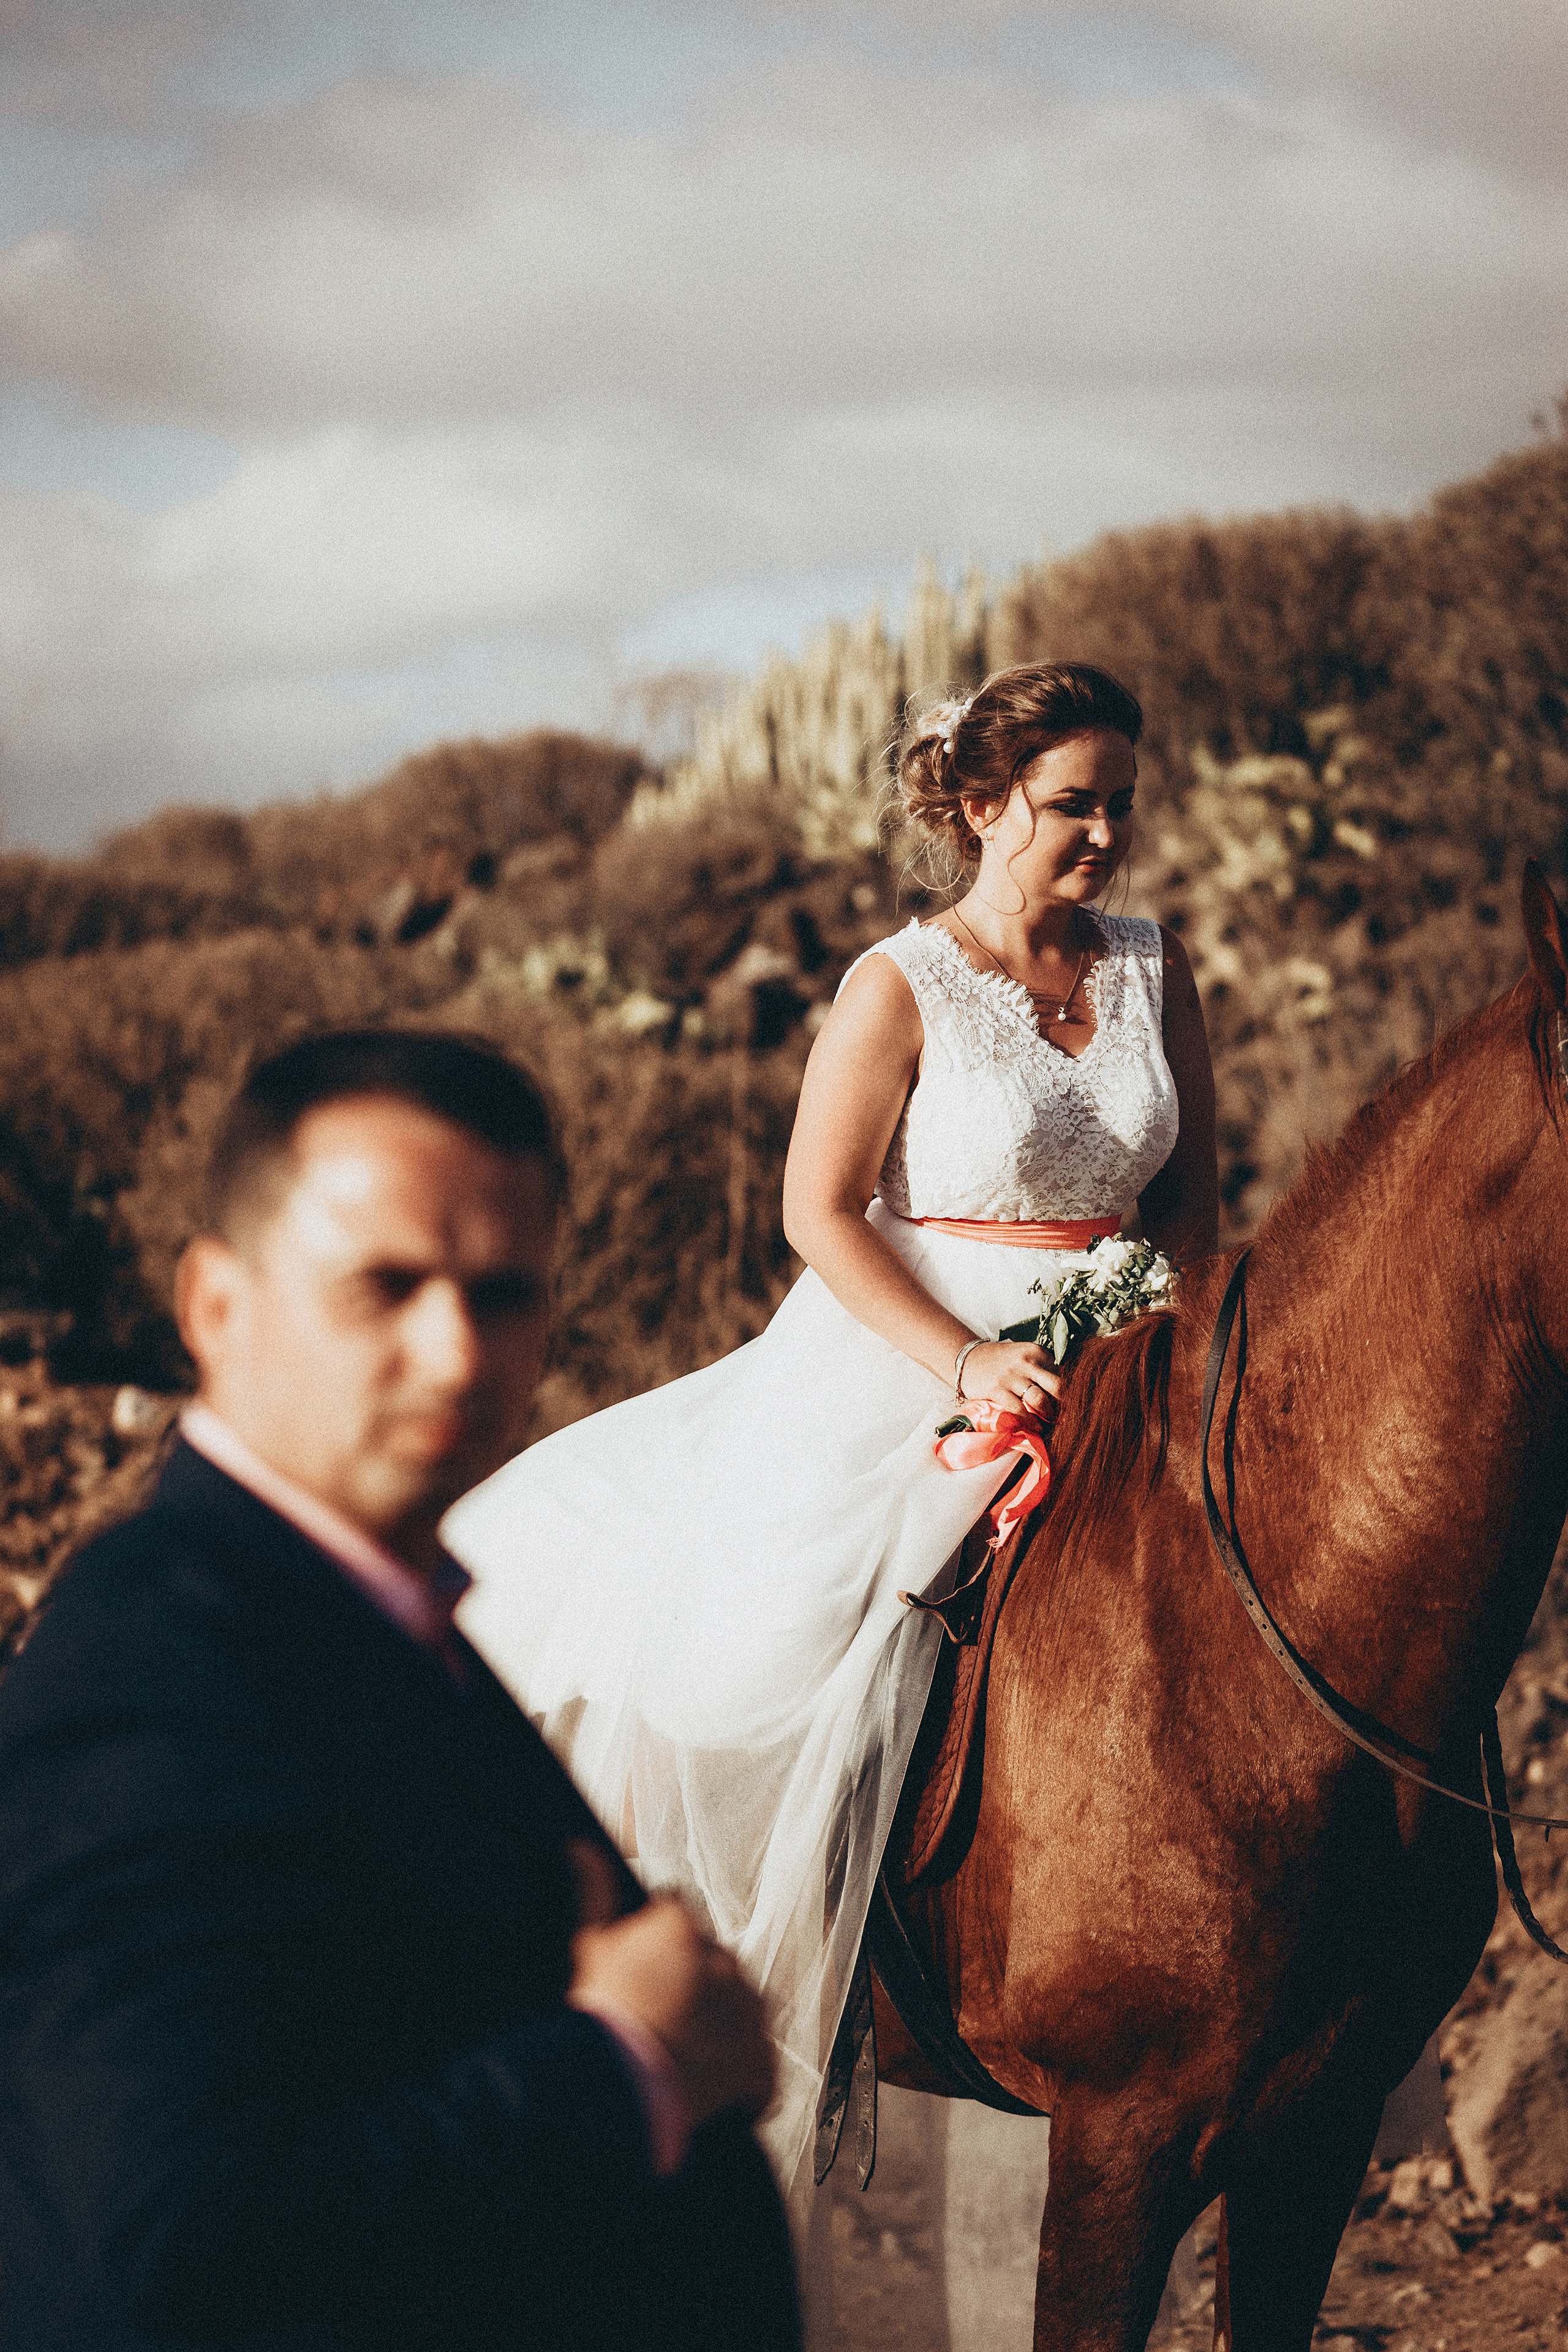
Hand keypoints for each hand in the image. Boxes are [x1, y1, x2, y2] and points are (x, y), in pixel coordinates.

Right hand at [570, 1883, 775, 2128]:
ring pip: (739, 2009)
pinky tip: (707, 2084)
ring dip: (719, 2025)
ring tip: (680, 2052)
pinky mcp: (761, 2064)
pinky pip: (757, 2066)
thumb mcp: (590, 1948)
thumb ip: (594, 1892)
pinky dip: (740, 2076)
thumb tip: (582, 1847)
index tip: (643, 1967)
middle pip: (712, 1962)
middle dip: (692, 1982)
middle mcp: (726, 1963)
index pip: (676, 1916)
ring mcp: (749, 2015)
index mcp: (684, 1929)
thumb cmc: (603, 2015)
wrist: (619, 2088)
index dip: (657, 1942)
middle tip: (659, 2014)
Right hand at [957, 1339, 1062, 1420]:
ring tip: (1049, 1421)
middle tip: (1066, 1415)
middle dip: (1065, 1404)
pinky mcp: (997, 1389)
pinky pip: (1019, 1410)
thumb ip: (1042, 1369)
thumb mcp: (1024, 1356)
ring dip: (1048, 1414)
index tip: (1072, 1403)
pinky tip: (1035, 1427)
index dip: (1069, 1391)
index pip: (1062, 1373)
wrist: (969, 1358)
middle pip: (1057, 1386)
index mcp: (1036, 1352)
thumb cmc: (1002, 1361)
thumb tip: (1064, 1392)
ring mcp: (1011, 1376)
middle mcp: (1026, 1362)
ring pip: (1039, 1399)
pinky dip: (1030, 1421)